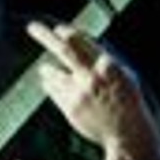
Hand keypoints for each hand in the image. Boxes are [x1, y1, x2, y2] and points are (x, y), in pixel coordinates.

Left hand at [25, 20, 157, 153]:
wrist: (127, 133)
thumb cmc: (126, 100)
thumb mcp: (123, 73)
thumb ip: (102, 58)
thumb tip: (79, 40)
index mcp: (107, 66)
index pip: (81, 41)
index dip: (66, 32)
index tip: (58, 29)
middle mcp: (91, 78)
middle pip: (64, 50)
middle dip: (45, 36)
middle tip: (32, 27)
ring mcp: (79, 94)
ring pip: (52, 72)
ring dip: (47, 69)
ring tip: (49, 70)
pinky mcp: (70, 109)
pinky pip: (52, 90)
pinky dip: (51, 85)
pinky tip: (57, 87)